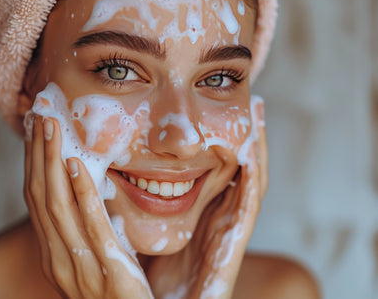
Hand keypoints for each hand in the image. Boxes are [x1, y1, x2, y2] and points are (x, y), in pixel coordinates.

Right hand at [23, 116, 152, 297]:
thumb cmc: (117, 293)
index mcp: (53, 257)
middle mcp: (58, 260)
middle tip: (40, 120)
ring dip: (52, 163)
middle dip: (38, 156)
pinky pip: (90, 224)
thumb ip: (86, 233)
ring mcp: (80, 266)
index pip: (36, 205)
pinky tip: (75, 166)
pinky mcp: (108, 268)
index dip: (32, 168)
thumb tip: (90, 195)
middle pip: (40, 198)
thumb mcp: (94, 261)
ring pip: (57, 206)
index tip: (34, 137)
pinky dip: (80, 192)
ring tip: (53, 130)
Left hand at [145, 99, 267, 298]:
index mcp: (205, 214)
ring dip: (258, 150)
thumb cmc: (155, 275)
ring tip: (259, 116)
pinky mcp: (229, 252)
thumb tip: (118, 169)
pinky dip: (252, 185)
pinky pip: (246, 213)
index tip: (223, 106)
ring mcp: (228, 234)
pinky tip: (251, 159)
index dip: (226, 139)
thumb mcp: (148, 229)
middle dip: (250, 137)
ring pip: (251, 185)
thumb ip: (142, 203)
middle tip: (254, 102)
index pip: (221, 169)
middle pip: (241, 171)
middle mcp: (220, 220)